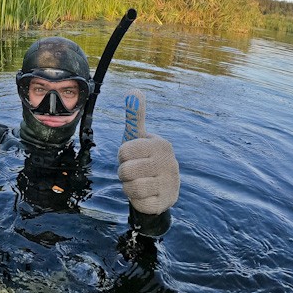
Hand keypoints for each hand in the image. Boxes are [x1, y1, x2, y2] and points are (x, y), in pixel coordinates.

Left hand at [118, 90, 179, 214]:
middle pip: (125, 170)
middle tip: (135, 173)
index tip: (133, 158)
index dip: (122, 157)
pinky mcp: (165, 202)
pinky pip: (138, 203)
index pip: (123, 151)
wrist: (159, 190)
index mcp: (161, 145)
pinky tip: (146, 196)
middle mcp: (169, 163)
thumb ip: (135, 116)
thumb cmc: (144, 160)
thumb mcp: (138, 139)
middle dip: (124, 174)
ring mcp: (169, 184)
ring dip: (129, 188)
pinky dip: (136, 201)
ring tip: (139, 184)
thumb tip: (134, 89)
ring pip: (131, 188)